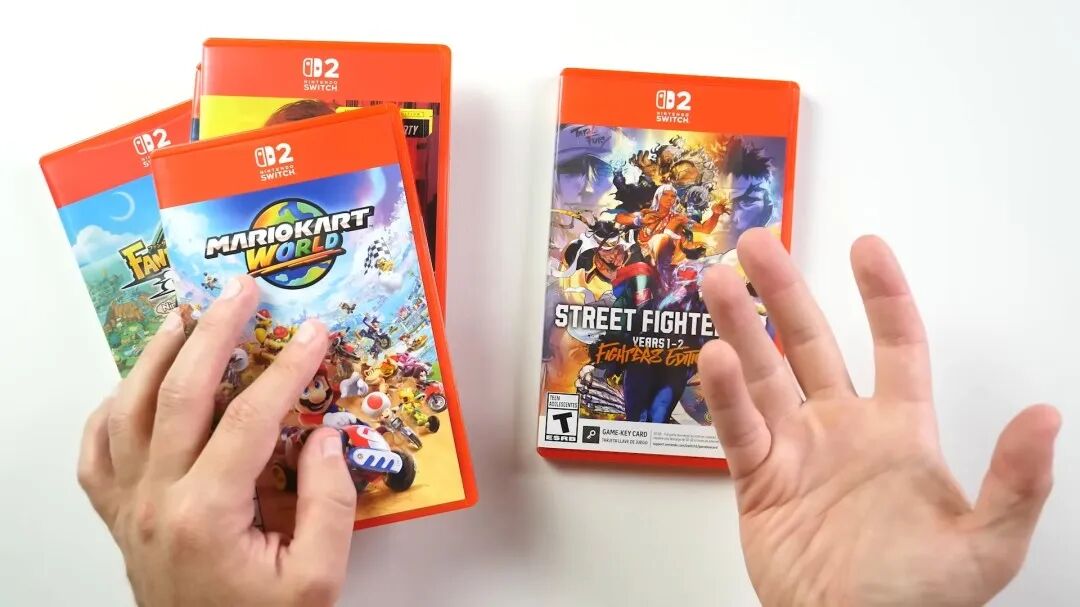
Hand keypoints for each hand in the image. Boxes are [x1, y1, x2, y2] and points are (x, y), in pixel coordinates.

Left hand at [77, 275, 356, 606]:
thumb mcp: (317, 578)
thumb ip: (329, 504)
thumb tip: (324, 439)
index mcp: (209, 515)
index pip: (250, 419)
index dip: (287, 369)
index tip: (314, 336)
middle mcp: (158, 502)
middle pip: (180, 393)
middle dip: (216, 332)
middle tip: (242, 292)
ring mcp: (130, 506)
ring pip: (128, 409)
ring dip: (158, 354)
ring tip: (186, 315)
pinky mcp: (119, 514)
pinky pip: (97, 449)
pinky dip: (111, 406)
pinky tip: (133, 384)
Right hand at [699, 229, 1059, 606]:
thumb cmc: (918, 599)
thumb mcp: (986, 547)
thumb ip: (1015, 482)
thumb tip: (1046, 416)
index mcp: (900, 431)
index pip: (895, 344)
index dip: (882, 294)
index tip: (867, 248)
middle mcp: (843, 429)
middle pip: (810, 343)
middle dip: (784, 292)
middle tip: (758, 245)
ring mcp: (797, 452)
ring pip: (764, 375)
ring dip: (740, 328)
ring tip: (718, 283)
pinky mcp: (759, 482)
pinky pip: (739, 430)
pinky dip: (725, 396)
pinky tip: (715, 359)